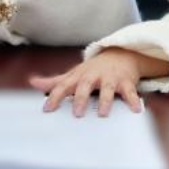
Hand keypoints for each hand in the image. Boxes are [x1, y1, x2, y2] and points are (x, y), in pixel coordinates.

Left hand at [28, 47, 165, 117]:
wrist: (119, 54)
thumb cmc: (92, 70)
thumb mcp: (73, 74)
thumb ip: (54, 81)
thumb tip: (32, 82)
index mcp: (79, 77)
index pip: (64, 86)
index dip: (55, 97)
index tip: (47, 109)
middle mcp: (94, 76)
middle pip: (86, 85)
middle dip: (81, 98)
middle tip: (78, 114)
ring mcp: (110, 78)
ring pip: (108, 88)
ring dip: (106, 99)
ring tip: (103, 113)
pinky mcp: (126, 81)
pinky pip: (130, 91)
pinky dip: (133, 99)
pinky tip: (136, 110)